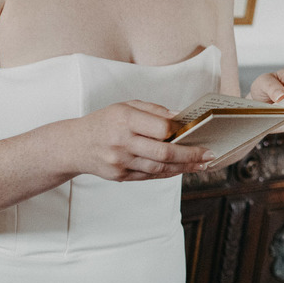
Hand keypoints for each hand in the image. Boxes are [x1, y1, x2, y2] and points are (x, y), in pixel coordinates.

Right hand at [68, 100, 214, 180]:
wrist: (74, 145)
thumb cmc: (104, 122)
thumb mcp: (126, 106)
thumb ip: (154, 110)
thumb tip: (180, 117)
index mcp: (125, 119)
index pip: (161, 127)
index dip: (180, 130)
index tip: (197, 131)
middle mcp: (122, 141)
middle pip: (164, 151)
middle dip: (190, 154)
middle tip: (209, 154)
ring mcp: (120, 161)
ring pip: (159, 167)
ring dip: (184, 167)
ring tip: (201, 164)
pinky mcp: (120, 176)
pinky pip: (149, 175)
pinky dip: (168, 172)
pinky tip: (181, 169)